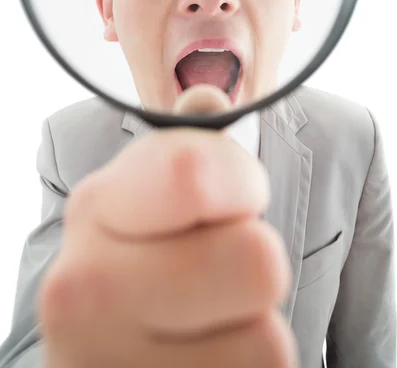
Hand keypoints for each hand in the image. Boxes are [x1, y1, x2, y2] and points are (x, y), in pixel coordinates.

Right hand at [39, 86, 298, 366]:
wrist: (103, 356)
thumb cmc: (137, 266)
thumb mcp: (146, 200)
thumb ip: (185, 151)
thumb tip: (210, 98)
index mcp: (96, 208)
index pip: (196, 172)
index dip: (242, 183)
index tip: (231, 199)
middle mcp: (87, 288)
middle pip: (258, 260)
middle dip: (251, 265)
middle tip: (211, 274)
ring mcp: (112, 366)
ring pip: (268, 341)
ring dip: (248, 328)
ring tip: (201, 325)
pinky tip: (199, 359)